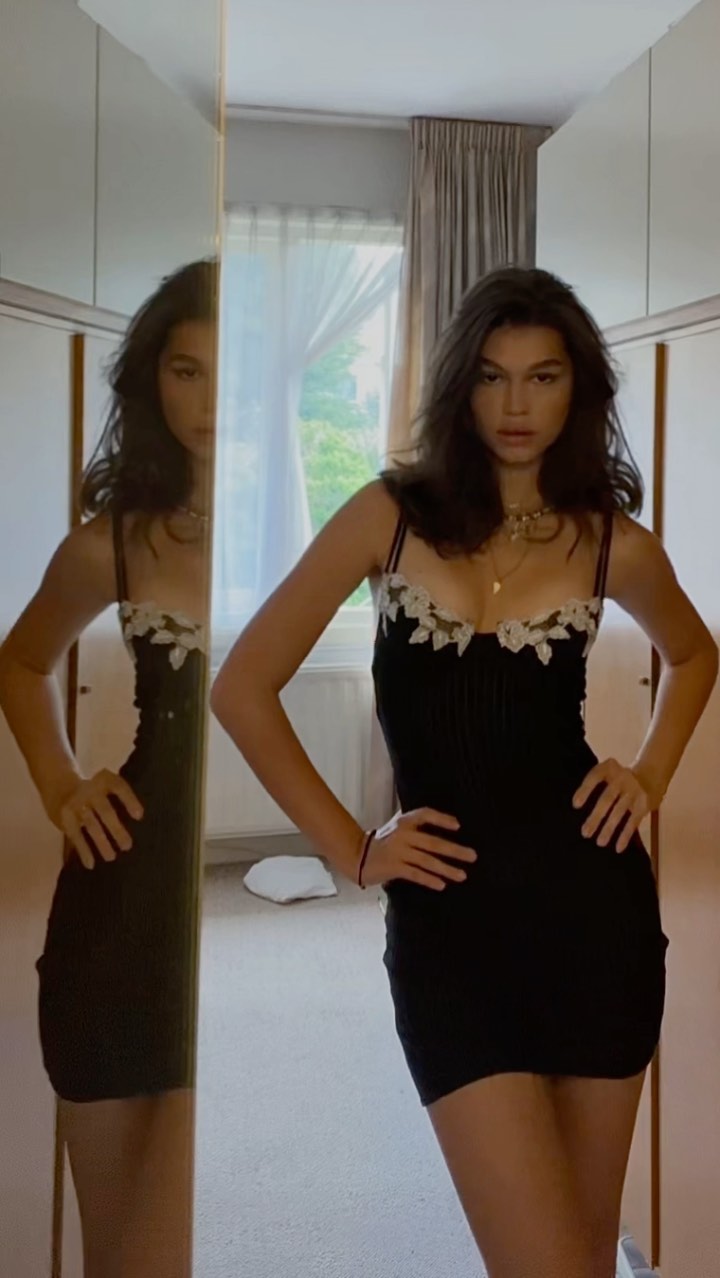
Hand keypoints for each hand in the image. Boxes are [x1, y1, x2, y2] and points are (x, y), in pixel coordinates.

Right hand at [49, 770, 143, 869]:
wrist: (58, 782)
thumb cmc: (92, 789)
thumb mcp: (105, 784)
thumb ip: (119, 798)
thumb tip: (139, 821)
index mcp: (105, 779)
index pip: (119, 788)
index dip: (130, 801)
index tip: (139, 816)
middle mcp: (90, 790)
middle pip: (105, 811)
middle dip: (116, 829)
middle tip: (127, 846)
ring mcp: (76, 804)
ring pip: (91, 825)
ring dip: (101, 842)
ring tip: (111, 858)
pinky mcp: (65, 817)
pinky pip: (75, 835)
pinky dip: (83, 850)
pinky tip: (90, 864)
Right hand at [360, 807, 476, 890]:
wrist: (357, 856)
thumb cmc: (383, 842)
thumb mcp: (398, 829)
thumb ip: (416, 827)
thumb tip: (444, 833)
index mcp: (404, 822)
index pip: (425, 814)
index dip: (442, 819)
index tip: (457, 826)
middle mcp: (403, 834)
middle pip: (433, 842)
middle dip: (455, 850)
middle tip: (472, 856)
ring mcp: (398, 851)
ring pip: (427, 861)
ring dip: (447, 868)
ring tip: (462, 875)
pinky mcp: (393, 867)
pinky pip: (415, 874)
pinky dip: (429, 879)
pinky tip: (442, 885)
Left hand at [573, 758, 652, 853]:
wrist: (651, 775)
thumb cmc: (618, 778)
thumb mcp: (608, 773)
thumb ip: (594, 784)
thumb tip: (575, 808)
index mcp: (609, 767)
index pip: (595, 777)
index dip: (585, 790)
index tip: (575, 805)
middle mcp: (622, 777)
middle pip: (607, 798)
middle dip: (596, 816)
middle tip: (585, 832)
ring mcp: (635, 791)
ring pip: (620, 812)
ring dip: (609, 828)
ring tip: (600, 842)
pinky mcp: (644, 804)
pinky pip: (634, 821)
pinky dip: (626, 835)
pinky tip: (618, 847)